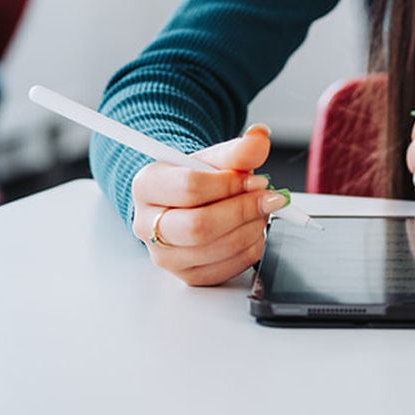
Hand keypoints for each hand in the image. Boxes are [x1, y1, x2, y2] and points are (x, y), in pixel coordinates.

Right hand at [128, 125, 293, 285]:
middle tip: (268, 198)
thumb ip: (239, 150)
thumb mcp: (215, 157)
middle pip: (198, 226)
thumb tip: (260, 139)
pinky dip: (250, 249)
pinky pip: (226, 269)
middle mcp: (146, 224)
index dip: (230, 184)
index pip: (190, 188)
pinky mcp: (186, 275)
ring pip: (216, 249)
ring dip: (251, 228)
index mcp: (147, 186)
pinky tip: (252, 229)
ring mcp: (164, 255)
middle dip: (243, 211)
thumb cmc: (197, 177)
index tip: (257, 180)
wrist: (188, 199)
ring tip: (261, 211)